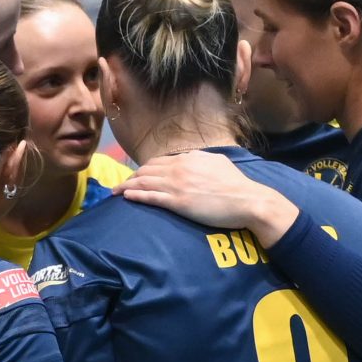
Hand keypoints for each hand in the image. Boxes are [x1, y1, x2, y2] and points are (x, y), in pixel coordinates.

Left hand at [124, 152, 293, 240]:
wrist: (246, 200)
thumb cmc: (236, 185)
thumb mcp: (219, 164)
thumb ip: (202, 161)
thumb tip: (195, 159)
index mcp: (190, 158)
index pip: (160, 161)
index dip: (145, 169)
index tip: (137, 175)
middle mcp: (180, 168)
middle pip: (147, 170)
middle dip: (131, 177)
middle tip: (121, 185)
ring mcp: (178, 185)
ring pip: (145, 182)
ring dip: (127, 186)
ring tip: (115, 192)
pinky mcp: (178, 202)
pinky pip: (150, 197)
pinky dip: (136, 195)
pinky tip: (125, 197)